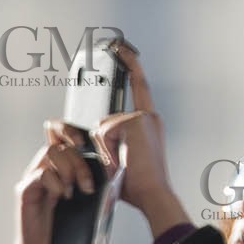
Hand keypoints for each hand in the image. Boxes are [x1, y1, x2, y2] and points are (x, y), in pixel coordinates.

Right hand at [0, 129, 96, 243]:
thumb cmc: (66, 230)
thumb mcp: (82, 200)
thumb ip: (86, 180)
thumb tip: (106, 164)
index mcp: (54, 170)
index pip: (59, 140)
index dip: (71, 134)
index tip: (88, 145)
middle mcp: (39, 171)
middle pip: (57, 146)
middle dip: (78, 161)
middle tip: (87, 185)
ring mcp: (30, 180)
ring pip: (49, 154)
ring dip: (69, 170)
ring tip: (76, 191)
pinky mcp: (24, 192)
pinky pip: (41, 174)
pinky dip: (56, 183)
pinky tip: (64, 197)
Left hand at [93, 44, 188, 236]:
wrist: (153, 195)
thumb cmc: (139, 185)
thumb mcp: (122, 159)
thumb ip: (111, 143)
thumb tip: (89, 138)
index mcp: (149, 123)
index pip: (138, 86)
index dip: (130, 65)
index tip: (122, 48)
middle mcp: (149, 117)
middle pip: (107, 119)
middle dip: (105, 145)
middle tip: (122, 162)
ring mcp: (143, 118)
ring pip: (103, 127)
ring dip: (106, 150)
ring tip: (123, 164)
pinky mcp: (135, 122)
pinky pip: (104, 132)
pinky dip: (107, 150)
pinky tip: (122, 160)